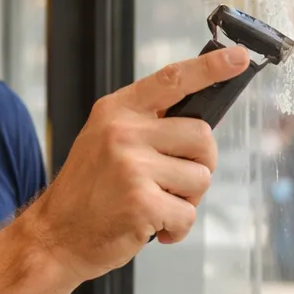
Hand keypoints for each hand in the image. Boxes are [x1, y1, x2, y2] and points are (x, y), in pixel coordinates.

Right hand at [27, 46, 249, 282]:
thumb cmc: (87, 192)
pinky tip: (152, 228)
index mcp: (117, 111)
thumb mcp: (103, 141)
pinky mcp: (142, 202)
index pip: (172, 79)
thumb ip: (145, 127)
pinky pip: (188, 214)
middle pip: (202, 136)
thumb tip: (200, 127)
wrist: (54, 236)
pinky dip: (177, 229)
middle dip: (200, 164)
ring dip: (186, 200)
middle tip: (175, 183)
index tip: (239, 57)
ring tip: (154, 206)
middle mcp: (123, 132)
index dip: (210, 67)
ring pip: (200, 178)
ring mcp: (132, 166)